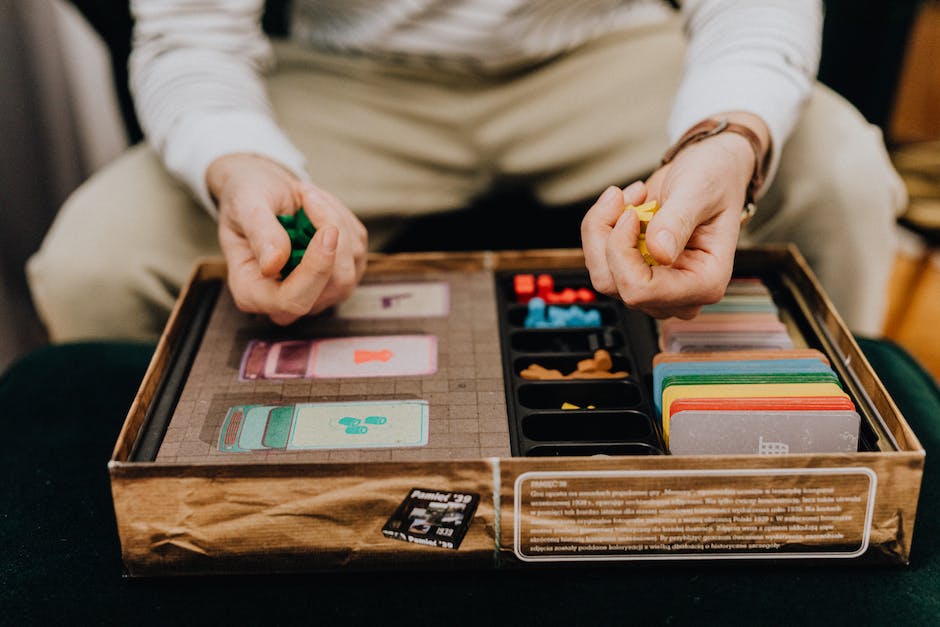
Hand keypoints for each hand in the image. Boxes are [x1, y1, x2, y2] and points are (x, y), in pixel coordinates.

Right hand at [207, 153, 367, 324]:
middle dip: (333, 234)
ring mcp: (317, 294)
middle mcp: (286, 303)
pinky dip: (343, 223)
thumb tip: (273, 265)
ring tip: (308, 197)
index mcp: (252, 293)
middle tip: (307, 195)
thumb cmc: (248, 198)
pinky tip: (319, 210)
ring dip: (336, 222)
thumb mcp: (246, 204)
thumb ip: (259, 233)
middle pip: (335, 285)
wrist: (263, 192)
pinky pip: (357, 252)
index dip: (316, 270)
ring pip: (351, 267)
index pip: (294, 300)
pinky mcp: (340, 277)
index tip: (327, 231)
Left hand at [582, 119, 763, 318]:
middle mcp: (678, 295)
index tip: (630, 213)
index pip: (643, 290)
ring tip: (624, 197)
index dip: (623, 252)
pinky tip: (624, 205)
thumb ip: (678, 220)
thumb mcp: (699, 190)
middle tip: (623, 196)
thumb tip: (659, 253)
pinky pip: (600, 262)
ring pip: (602, 276)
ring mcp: (655, 288)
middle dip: (607, 237)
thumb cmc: (714, 180)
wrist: (708, 173)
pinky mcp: (636, 276)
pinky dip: (601, 229)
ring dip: (601, 231)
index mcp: (705, 283)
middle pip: (616, 285)